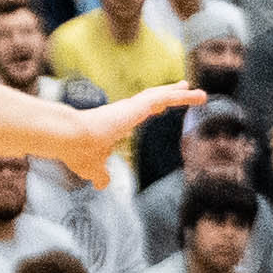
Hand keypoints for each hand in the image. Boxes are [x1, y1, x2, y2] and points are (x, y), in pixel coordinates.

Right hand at [42, 85, 194, 179]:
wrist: (70, 139)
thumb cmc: (77, 152)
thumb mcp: (93, 168)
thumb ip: (100, 174)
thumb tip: (102, 184)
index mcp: (116, 122)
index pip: (138, 112)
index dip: (151, 107)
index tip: (160, 106)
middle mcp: (124, 111)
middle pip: (153, 99)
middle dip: (170, 95)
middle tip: (184, 88)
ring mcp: (130, 107)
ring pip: (161, 96)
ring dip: (182, 95)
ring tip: (202, 95)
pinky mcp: (136, 106)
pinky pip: (164, 98)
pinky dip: (180, 96)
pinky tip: (194, 94)